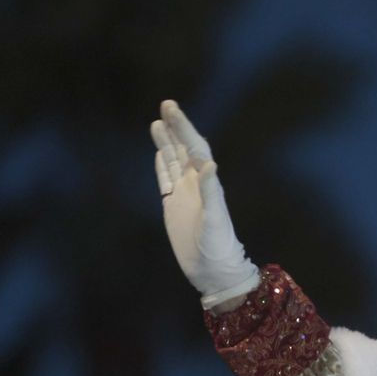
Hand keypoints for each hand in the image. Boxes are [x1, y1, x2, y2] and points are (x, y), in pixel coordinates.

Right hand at [150, 99, 259, 309]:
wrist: (214, 271)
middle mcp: (196, 185)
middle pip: (184, 149)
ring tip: (157, 122)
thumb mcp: (216, 220)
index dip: (184, 129)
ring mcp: (184, 195)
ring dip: (166, 142)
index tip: (172, 110)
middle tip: (166, 104)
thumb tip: (209, 164)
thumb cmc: (220, 247)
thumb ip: (212, 192)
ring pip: (173, 161)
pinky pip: (166, 180)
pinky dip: (162, 164)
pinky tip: (158, 152)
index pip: (195, 148)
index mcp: (207, 184)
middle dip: (175, 127)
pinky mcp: (174, 207)